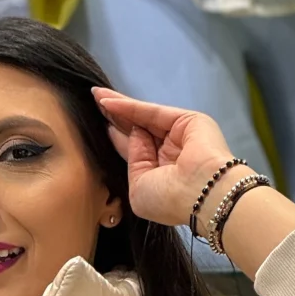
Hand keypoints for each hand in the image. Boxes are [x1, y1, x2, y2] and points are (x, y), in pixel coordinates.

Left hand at [92, 89, 241, 227]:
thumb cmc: (169, 200)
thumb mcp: (138, 186)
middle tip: (94, 103)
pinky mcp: (186, 120)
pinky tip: (107, 101)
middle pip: (136, 130)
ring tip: (95, 95)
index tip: (97, 126)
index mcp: (161, 174)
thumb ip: (133, 161)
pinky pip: (150, 112)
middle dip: (115, 118)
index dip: (115, 137)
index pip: (134, 151)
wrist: (201, 194)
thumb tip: (133, 132)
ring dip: (118, 106)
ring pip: (142, 117)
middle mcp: (171, 154)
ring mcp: (179, 136)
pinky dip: (128, 106)